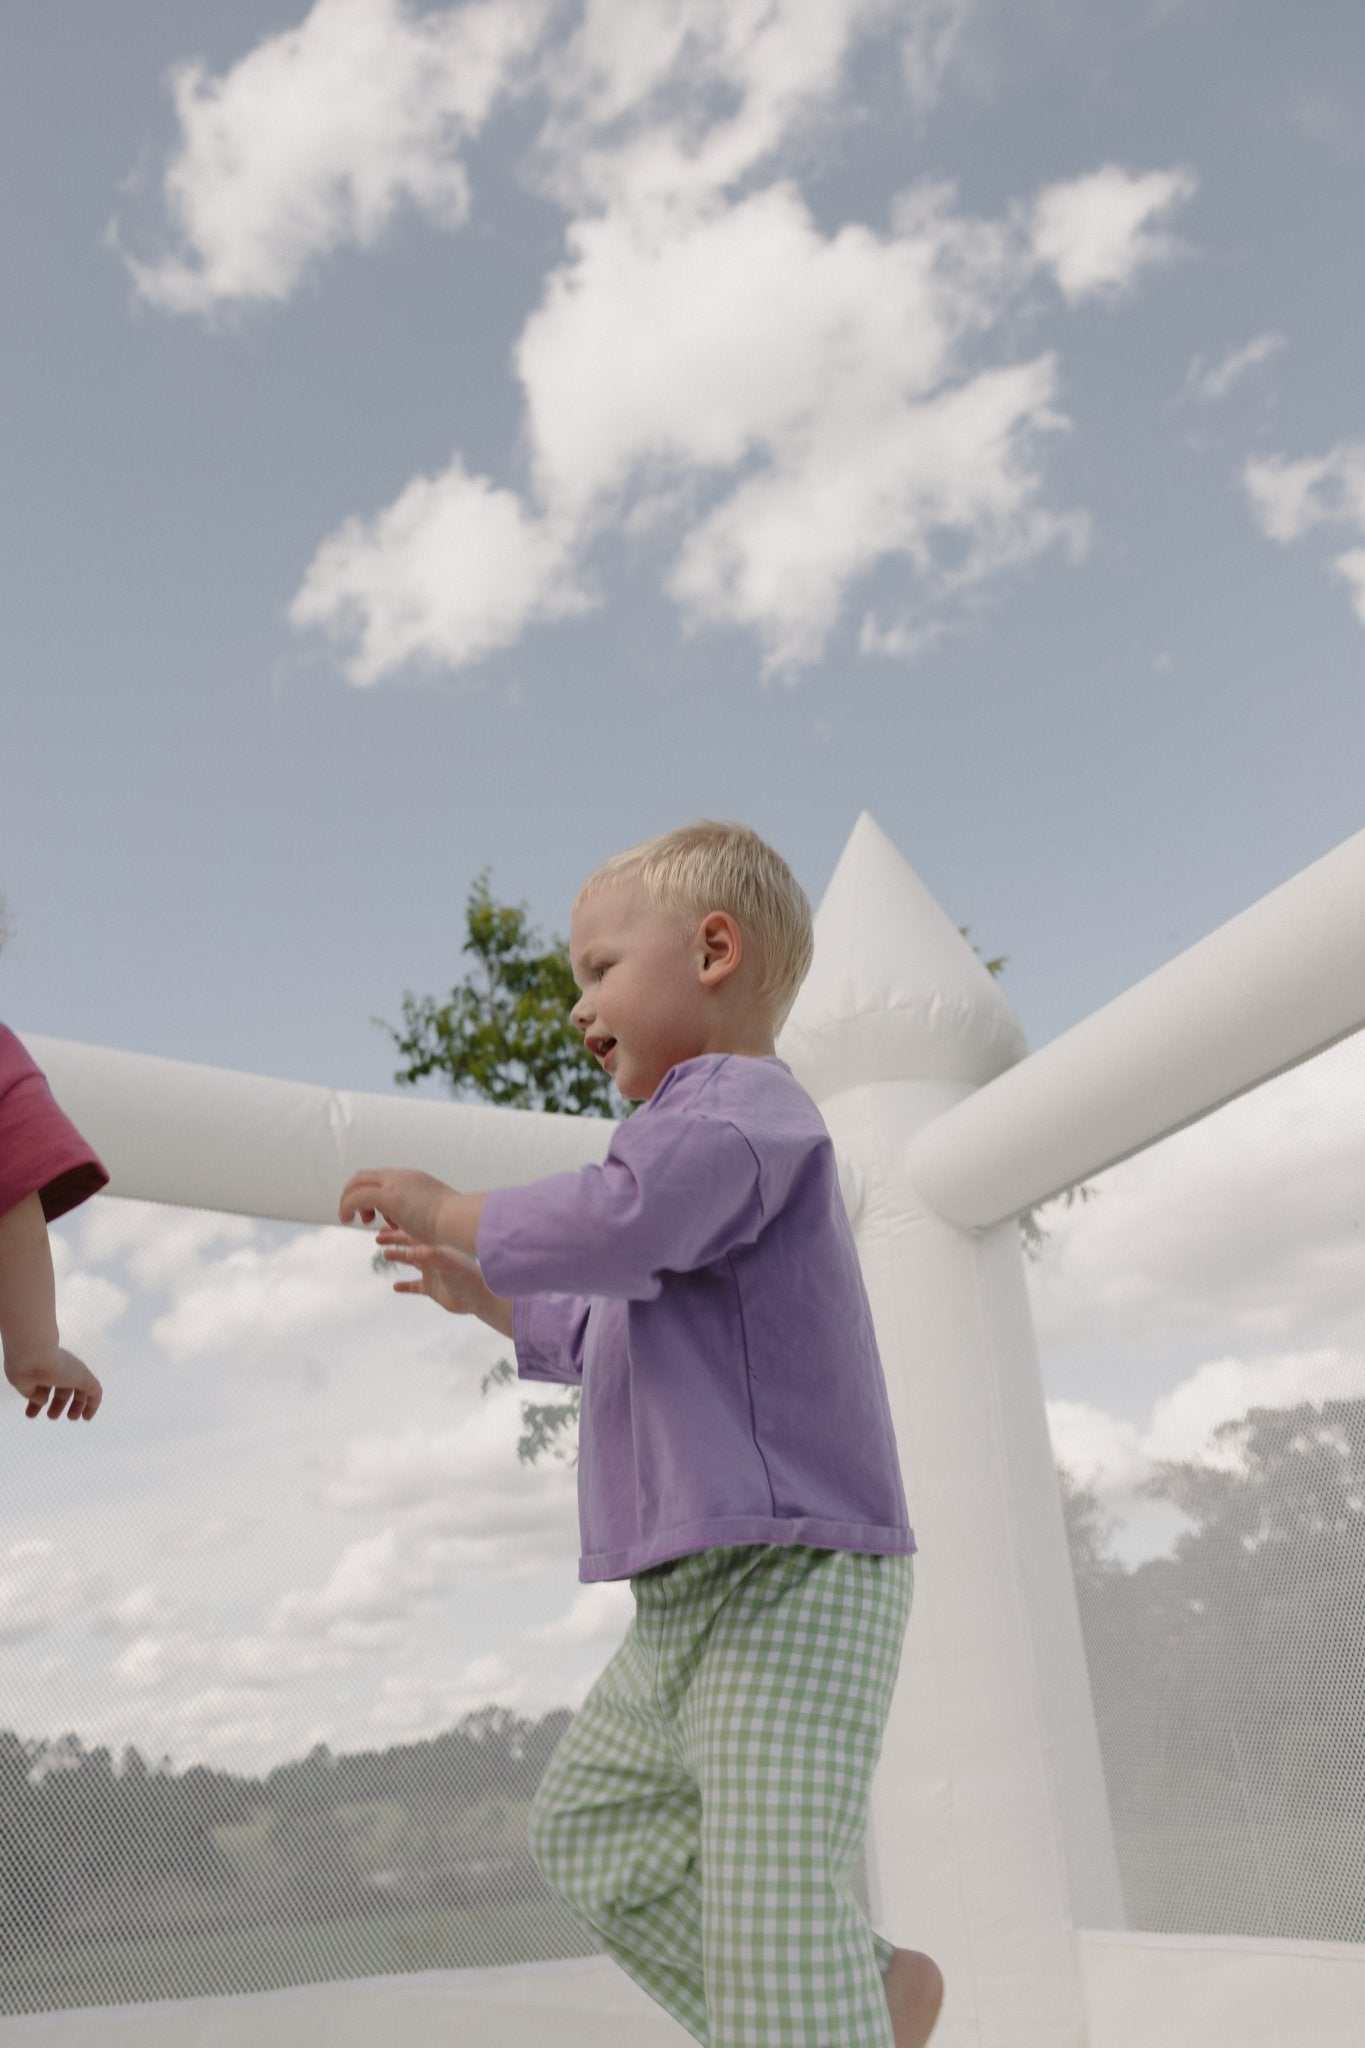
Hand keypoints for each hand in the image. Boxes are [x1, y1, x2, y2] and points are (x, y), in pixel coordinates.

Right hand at [5, 1346, 102, 1420]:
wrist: (34, 1352)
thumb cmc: (24, 1366)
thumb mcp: (23, 1383)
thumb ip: (32, 1393)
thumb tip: (43, 1400)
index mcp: (43, 1365)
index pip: (43, 1384)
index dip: (37, 1399)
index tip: (30, 1413)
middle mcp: (59, 1366)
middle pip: (62, 1386)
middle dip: (57, 1402)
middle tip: (51, 1416)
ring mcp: (72, 1370)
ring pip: (79, 1389)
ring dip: (76, 1405)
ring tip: (71, 1418)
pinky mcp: (84, 1376)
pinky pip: (94, 1391)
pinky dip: (92, 1404)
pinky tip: (86, 1417)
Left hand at [339, 1168, 453, 1243]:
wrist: (458, 1218)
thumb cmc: (453, 1222)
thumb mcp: (436, 1212)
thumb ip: (424, 1212)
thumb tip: (421, 1221)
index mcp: (413, 1178)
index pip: (382, 1178)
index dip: (371, 1192)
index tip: (374, 1213)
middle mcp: (401, 1176)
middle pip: (365, 1175)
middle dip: (354, 1193)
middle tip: (356, 1214)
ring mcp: (394, 1183)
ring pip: (357, 1183)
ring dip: (348, 1201)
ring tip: (349, 1219)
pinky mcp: (388, 1196)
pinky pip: (356, 1197)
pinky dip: (346, 1206)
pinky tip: (346, 1219)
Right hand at [377, 1227, 495, 1317]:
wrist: (480, 1298)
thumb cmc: (466, 1277)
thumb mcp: (446, 1264)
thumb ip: (430, 1256)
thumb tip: (410, 1249)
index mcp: (436, 1247)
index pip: (413, 1235)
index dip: (398, 1231)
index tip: (382, 1227)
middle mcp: (434, 1257)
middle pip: (410, 1245)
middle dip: (395, 1240)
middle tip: (378, 1238)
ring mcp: (434, 1273)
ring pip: (412, 1262)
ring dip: (399, 1257)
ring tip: (385, 1254)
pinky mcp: (434, 1289)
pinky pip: (416, 1286)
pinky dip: (406, 1286)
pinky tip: (395, 1287)